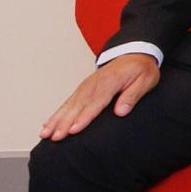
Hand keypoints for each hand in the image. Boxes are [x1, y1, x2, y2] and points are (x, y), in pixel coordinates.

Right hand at [42, 52, 160, 141]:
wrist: (134, 54)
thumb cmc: (141, 69)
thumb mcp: (145, 80)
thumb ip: (132, 96)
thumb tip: (120, 112)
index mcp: (110, 82)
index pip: (95, 103)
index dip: (83, 118)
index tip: (74, 130)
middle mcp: (94, 84)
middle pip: (77, 106)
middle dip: (64, 123)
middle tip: (55, 137)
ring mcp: (86, 86)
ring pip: (68, 105)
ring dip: (56, 120)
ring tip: (45, 133)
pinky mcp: (83, 89)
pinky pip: (68, 102)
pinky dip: (57, 113)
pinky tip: (48, 123)